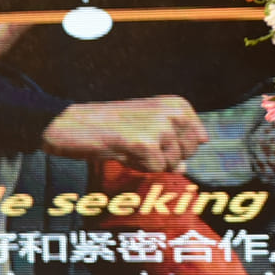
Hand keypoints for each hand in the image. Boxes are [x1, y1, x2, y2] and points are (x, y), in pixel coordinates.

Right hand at [41, 95, 208, 171]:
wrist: (75, 124)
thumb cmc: (113, 124)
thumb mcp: (150, 126)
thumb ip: (173, 143)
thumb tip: (185, 167)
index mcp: (178, 104)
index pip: (198, 140)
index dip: (175, 146)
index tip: (153, 137)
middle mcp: (173, 113)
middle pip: (187, 154)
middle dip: (166, 156)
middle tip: (139, 143)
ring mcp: (160, 128)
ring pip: (172, 164)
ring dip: (151, 162)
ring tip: (130, 146)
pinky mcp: (146, 144)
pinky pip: (156, 170)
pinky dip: (140, 167)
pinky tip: (124, 152)